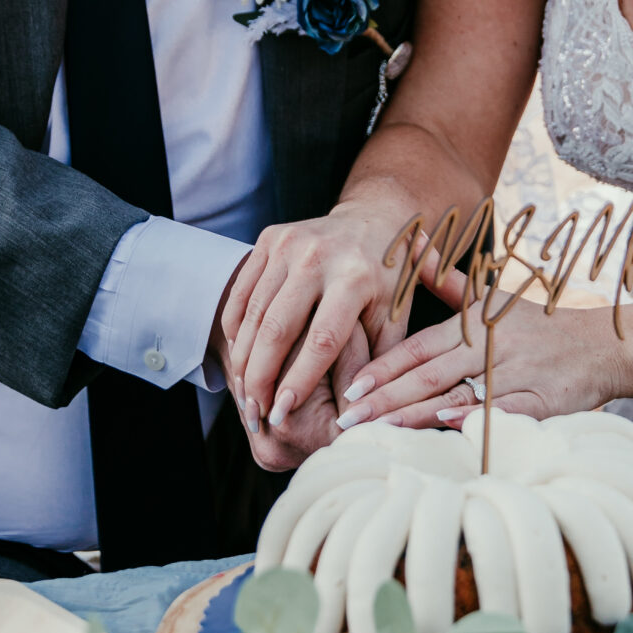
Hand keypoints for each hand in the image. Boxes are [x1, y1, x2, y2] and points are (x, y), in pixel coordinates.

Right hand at [221, 207, 460, 434]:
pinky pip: (242, 292)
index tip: (281, 414)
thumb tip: (358, 413)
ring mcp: (290, 244)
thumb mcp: (396, 318)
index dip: (298, 381)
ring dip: (243, 358)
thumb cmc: (389, 279)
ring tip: (244, 393)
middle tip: (255, 413)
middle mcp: (319, 257)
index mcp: (355, 278)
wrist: (376, 218)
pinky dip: (236, 328)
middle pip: (277, 328)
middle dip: (260, 377)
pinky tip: (239, 356)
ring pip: (253, 313)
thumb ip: (379, 362)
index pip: (321, 341)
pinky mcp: (270, 238)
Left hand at [337, 299, 623, 429]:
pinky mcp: (540, 401)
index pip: (417, 349)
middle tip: (347, 417)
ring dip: (417, 412)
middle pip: (428, 374)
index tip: (350, 386)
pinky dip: (476, 416)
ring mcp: (514, 374)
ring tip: (380, 429)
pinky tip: (446, 425)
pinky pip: (502, 410)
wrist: (604, 346)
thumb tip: (413, 244)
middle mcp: (489, 349)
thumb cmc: (540, 325)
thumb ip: (448, 281)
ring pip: (458, 394)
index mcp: (473, 326)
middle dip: (385, 398)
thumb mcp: (492, 299)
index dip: (383, 367)